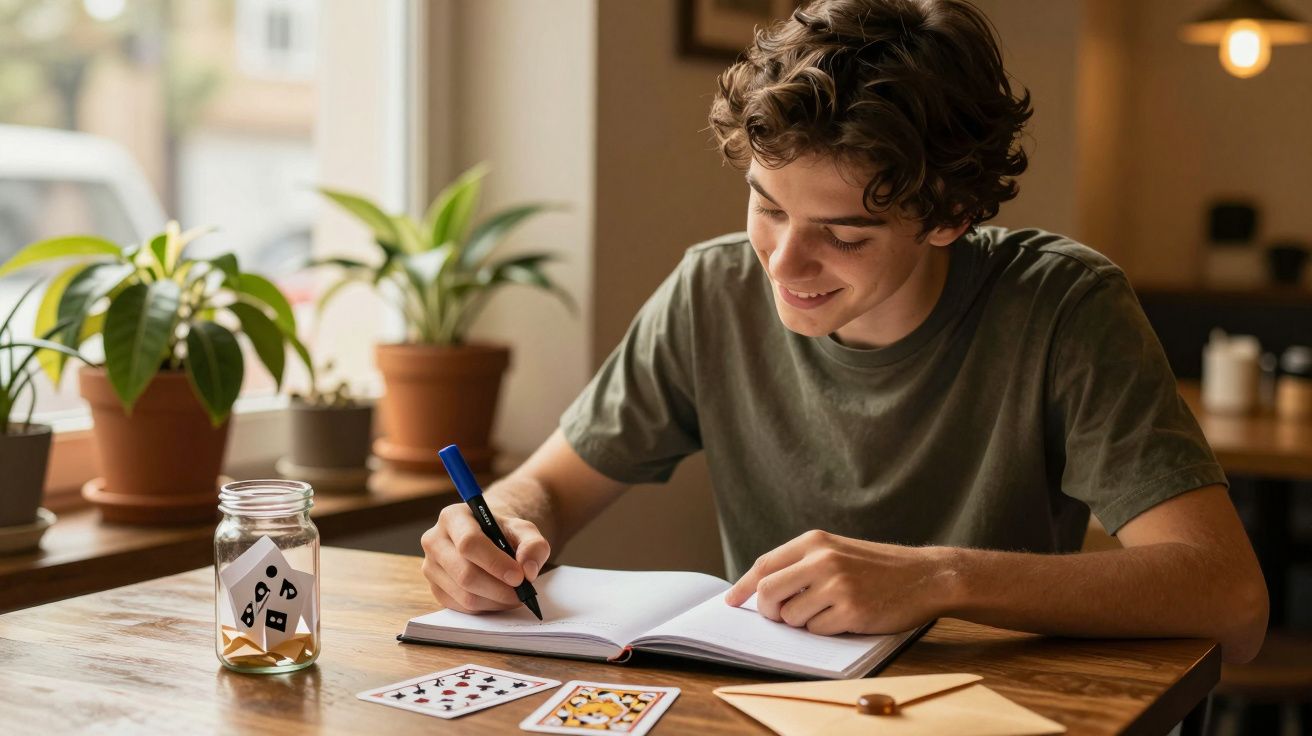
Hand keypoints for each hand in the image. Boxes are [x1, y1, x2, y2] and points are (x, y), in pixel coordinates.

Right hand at [420, 502, 550, 613]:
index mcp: (453, 517)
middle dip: (499, 588)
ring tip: (515, 595)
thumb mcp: (523, 530)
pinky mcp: (435, 589)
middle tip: (522, 592)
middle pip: (465, 573)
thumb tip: (528, 570)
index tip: (519, 576)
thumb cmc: (502, 533)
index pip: (469, 543)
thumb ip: (533, 545)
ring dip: (495, 600)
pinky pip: (462, 607)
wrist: (487, 540)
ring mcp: (431, 567)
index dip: (495, 563)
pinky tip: (500, 598)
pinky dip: (486, 607)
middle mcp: (434, 541)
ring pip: (464, 595)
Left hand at [723, 530, 955, 634]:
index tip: (730, 601)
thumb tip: (761, 589)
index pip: (764, 564)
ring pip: (791, 617)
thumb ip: (803, 564)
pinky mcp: (851, 611)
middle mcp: (822, 560)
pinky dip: (825, 631)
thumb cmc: (878, 567)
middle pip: (768, 593)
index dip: (743, 585)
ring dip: (803, 622)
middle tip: (781, 616)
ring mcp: (836, 586)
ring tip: (828, 611)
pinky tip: (846, 618)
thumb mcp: (838, 550)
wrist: (926, 575)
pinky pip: (816, 631)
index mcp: (815, 542)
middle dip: (769, 611)